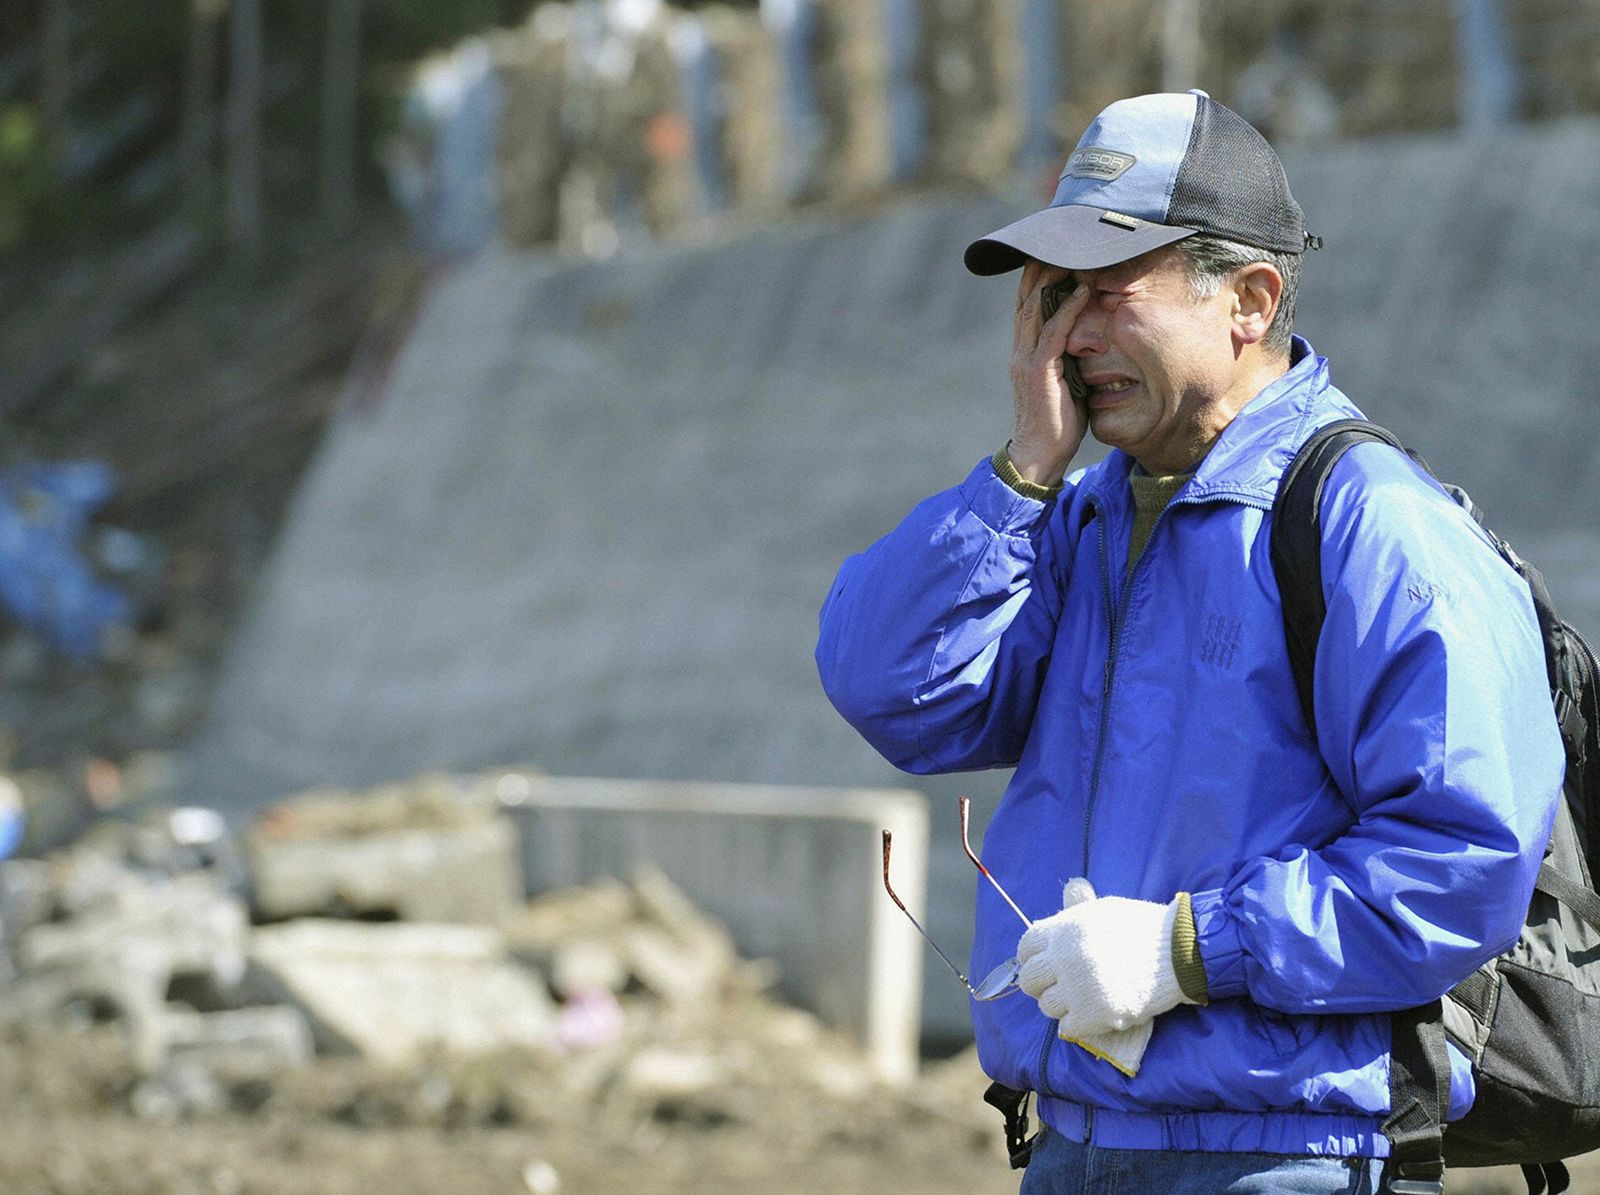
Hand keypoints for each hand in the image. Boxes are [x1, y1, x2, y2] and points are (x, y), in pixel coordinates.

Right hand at [1009, 261, 1089, 486]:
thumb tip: (1089, 343)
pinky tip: (1082, 291)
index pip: (1028, 307)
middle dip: (1041, 268)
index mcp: (1025, 353)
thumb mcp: (1063, 384)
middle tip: (1060, 241)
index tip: (1056, 255)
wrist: (1038, 457)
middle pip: (1027, 298)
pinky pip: (1054, 331)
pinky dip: (1068, 308)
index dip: (1038, 279)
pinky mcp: (1038, 370)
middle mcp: (1021, 350)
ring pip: (1036, 307)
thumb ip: (1069, 360)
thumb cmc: (1055, 425)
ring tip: (1071, 255)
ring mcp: (1027, 359)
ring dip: (1054, 279)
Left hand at [1017, 878, 1191, 1042]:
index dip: (1031, 957)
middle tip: (1058, 986)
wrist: (1178, 954)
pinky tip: (1091, 1013)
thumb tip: (1069, 890)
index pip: (1026, 947)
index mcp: (1064, 930)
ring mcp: (1078, 989)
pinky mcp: (1094, 1015)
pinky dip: (1076, 1023)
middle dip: (1041, 984)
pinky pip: (1066, 1027)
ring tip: (1079, 999)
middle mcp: (1064, 959)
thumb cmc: (1141, 927)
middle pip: (1030, 980)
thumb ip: (1078, 909)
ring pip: (1047, 1006)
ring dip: (1060, 1005)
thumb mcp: (1104, 910)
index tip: (1042, 963)